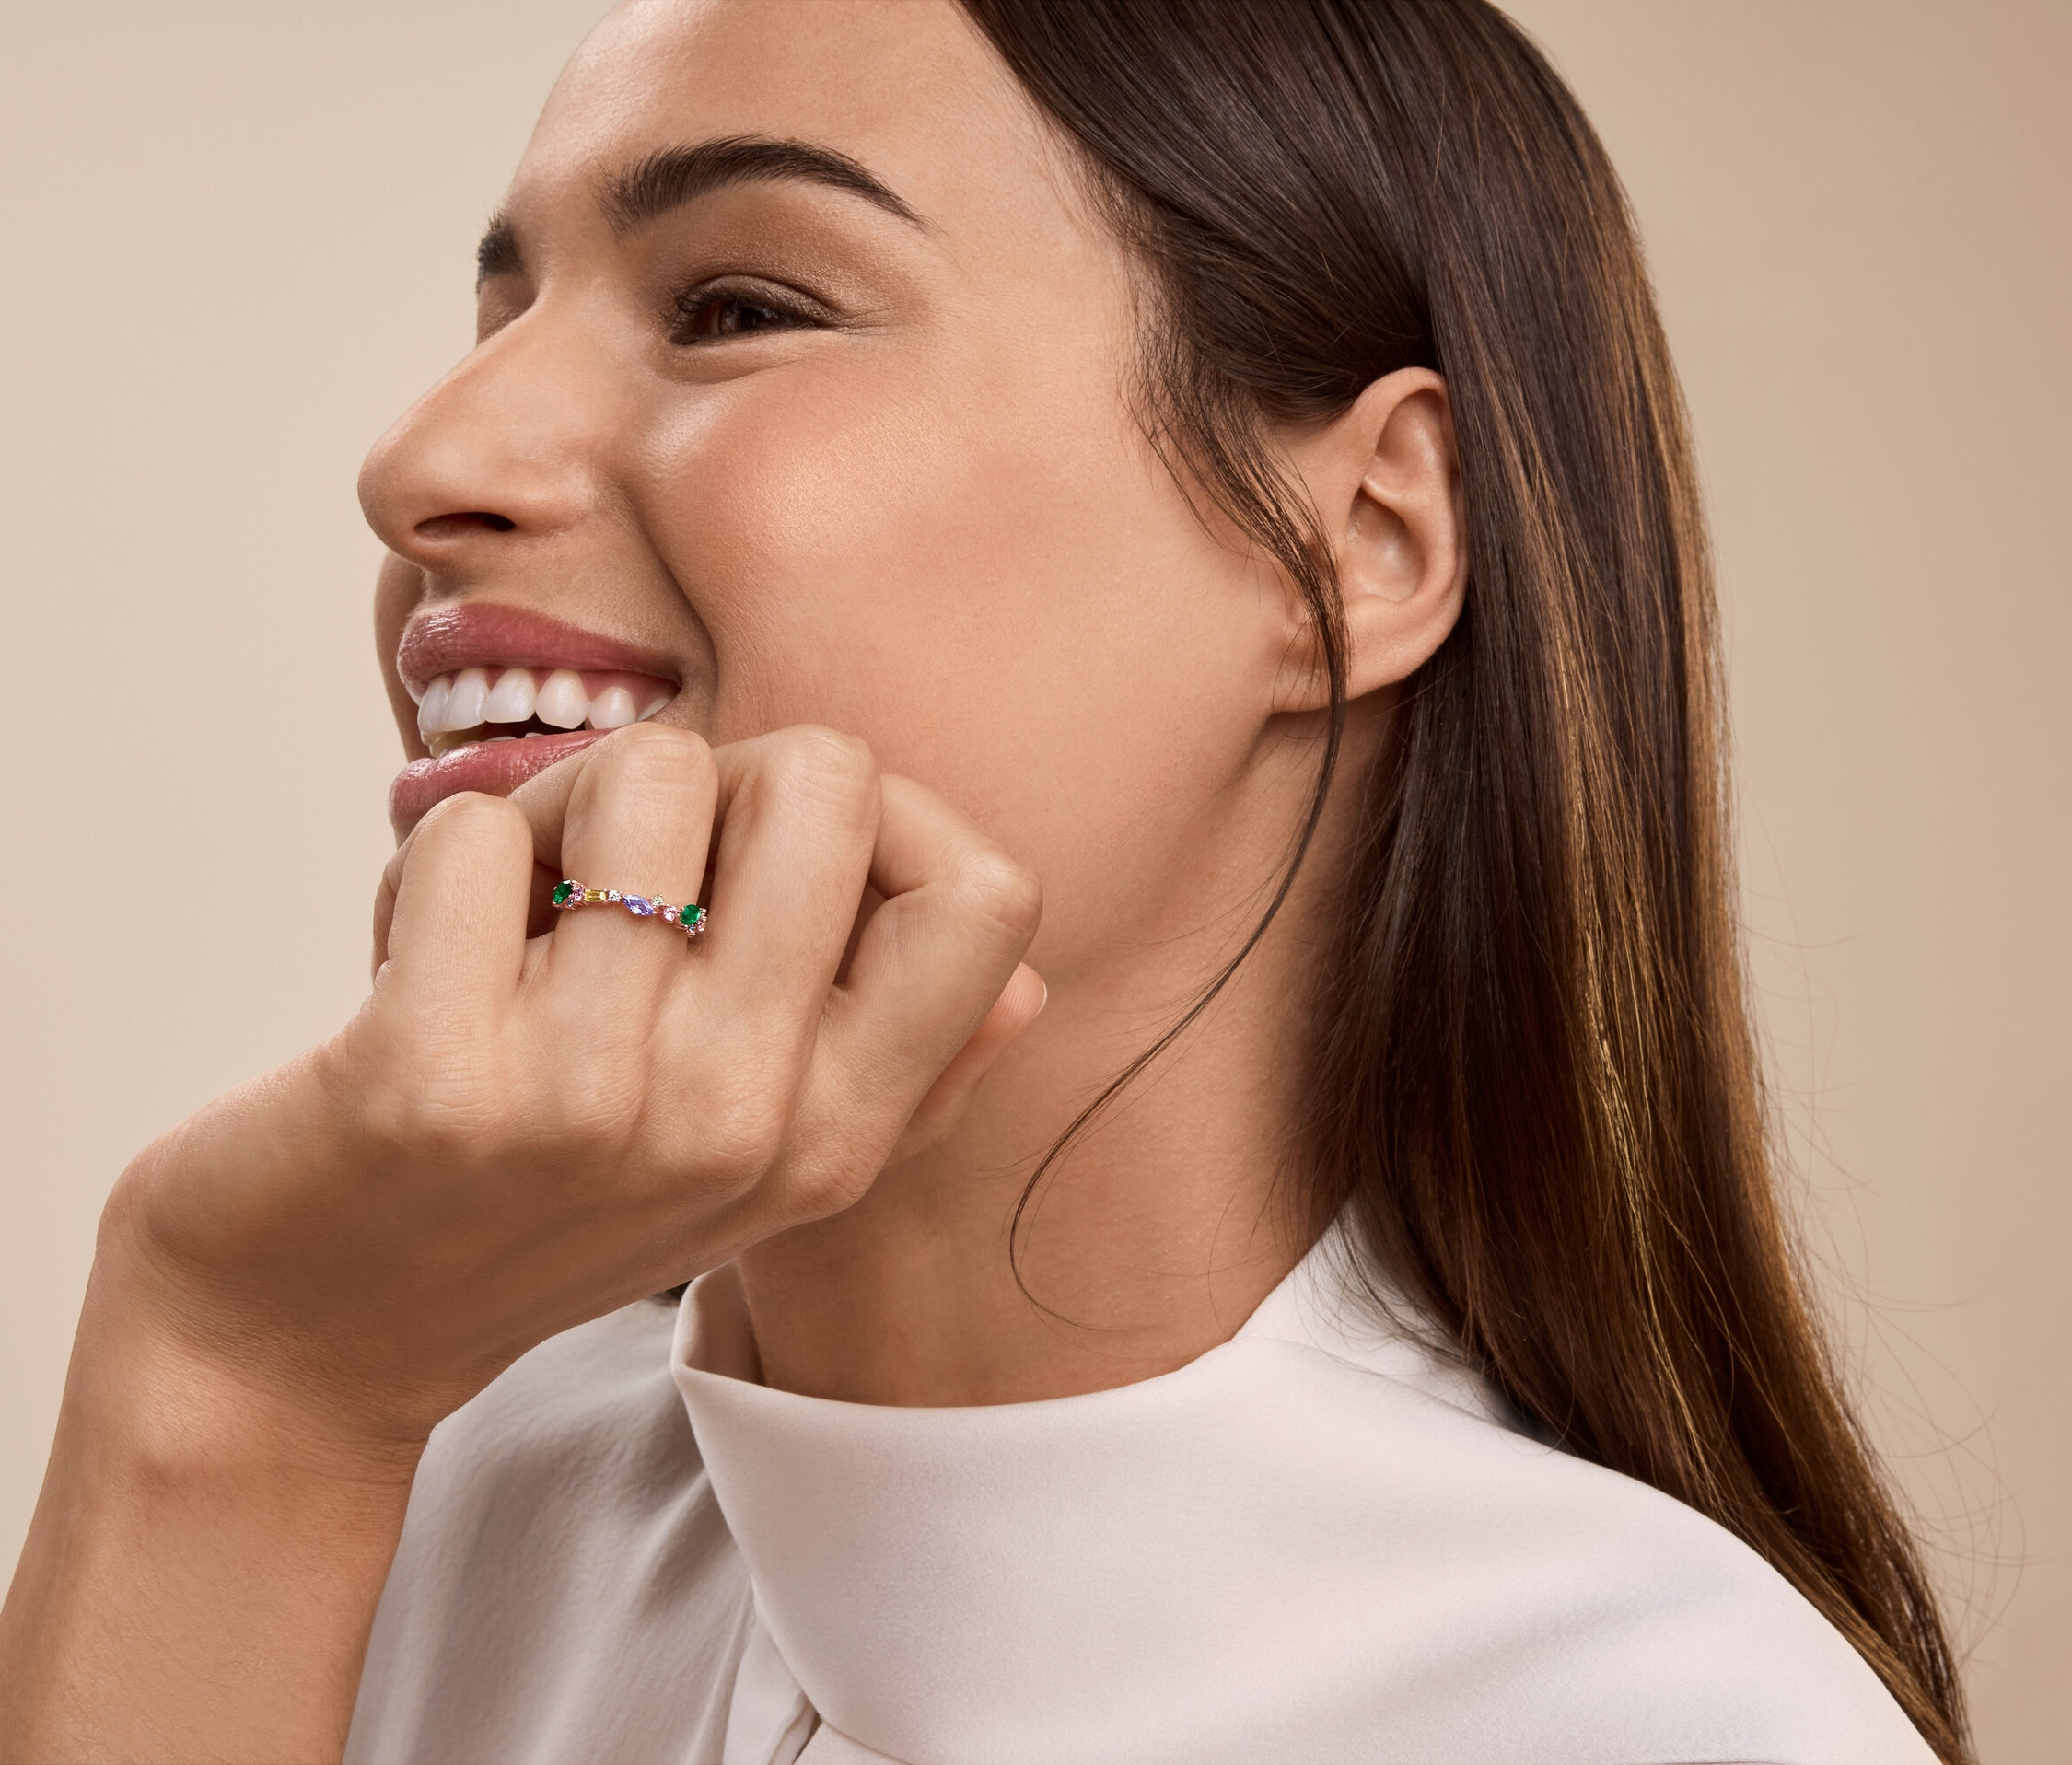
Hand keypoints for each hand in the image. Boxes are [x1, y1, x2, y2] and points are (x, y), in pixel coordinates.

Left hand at [101, 722, 1044, 1448]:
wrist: (310, 1346)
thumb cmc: (538, 1208)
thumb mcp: (752, 1169)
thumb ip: (902, 1074)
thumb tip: (1027, 985)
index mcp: (841, 1134)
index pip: (990, 895)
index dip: (893, 822)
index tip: (780, 864)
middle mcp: (744, 1123)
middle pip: (828, 777)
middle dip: (718, 775)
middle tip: (631, 865)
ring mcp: (594, 1104)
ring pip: (645, 772)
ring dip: (561, 806)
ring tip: (522, 911)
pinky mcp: (433, 1081)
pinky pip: (470, 832)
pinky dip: (438, 861)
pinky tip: (420, 956)